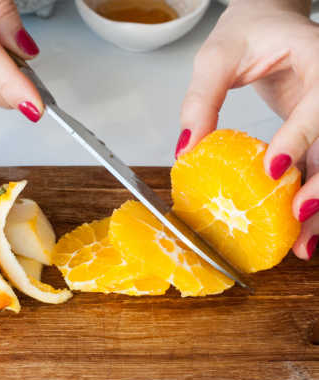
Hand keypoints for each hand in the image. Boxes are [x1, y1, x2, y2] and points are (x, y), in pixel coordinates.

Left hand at [174, 0, 318, 259]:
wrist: (270, 19)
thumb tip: (186, 149)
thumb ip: (202, 99)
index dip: (300, 138)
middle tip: (299, 216)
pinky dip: (312, 197)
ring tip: (306, 244)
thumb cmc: (249, 31)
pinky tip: (303, 229)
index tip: (273, 168)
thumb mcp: (216, 57)